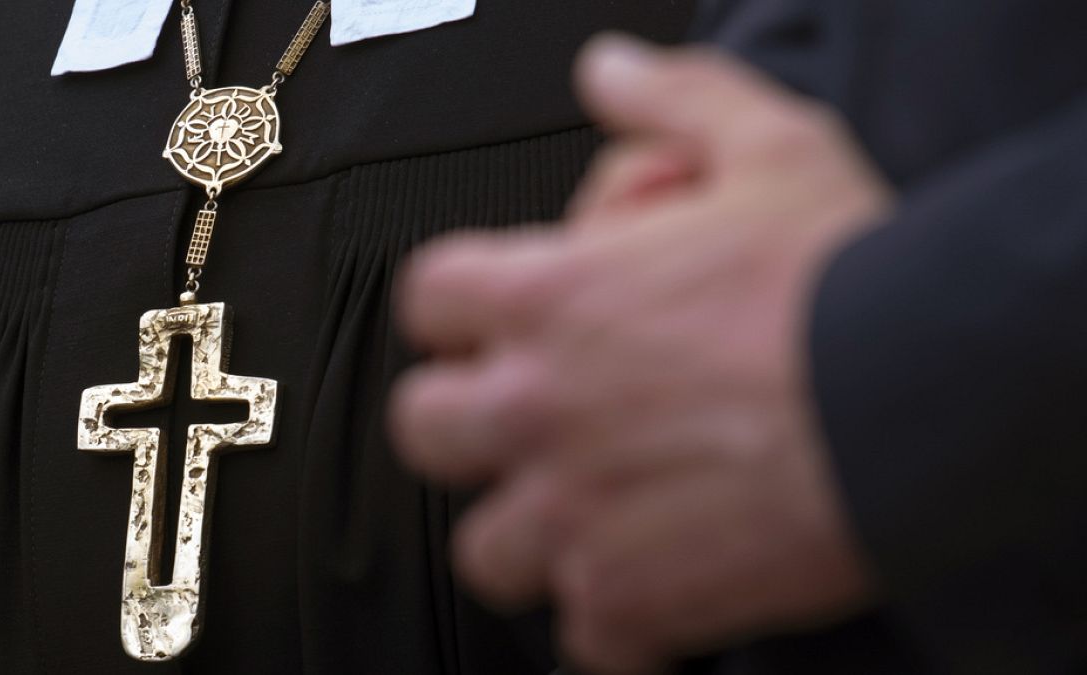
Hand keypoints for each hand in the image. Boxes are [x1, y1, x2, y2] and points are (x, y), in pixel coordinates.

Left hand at [391, 35, 892, 673]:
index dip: (458, 309)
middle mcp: (540, 407)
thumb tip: (610, 72)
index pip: (432, 299)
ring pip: (485, 548)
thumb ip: (673, 101)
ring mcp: (577, 510)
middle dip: (463, 426)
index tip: (491, 322)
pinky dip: (613, 623)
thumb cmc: (848, 280)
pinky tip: (655, 591)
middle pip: (425, 429)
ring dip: (528, 535)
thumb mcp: (766, 146)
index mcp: (551, 298)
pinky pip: (582, 637)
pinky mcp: (634, 598)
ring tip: (588, 515)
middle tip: (524, 422)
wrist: (924, 394)